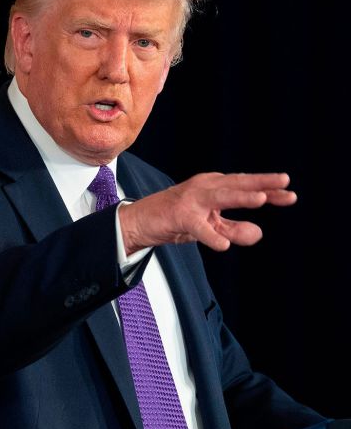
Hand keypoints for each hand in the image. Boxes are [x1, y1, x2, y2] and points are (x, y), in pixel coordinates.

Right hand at [117, 172, 296, 253]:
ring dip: (240, 197)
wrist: (137, 223)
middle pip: (236, 183)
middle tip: (284, 182)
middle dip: (261, 182)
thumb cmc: (174, 220)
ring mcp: (190, 200)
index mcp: (213, 186)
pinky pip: (197, 227)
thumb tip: (258, 233)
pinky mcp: (178, 216)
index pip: (245, 185)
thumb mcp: (209, 226)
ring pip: (219, 197)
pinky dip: (210, 236)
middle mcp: (204, 188)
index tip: (290, 194)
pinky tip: (223, 246)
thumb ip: (233, 229)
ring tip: (261, 199)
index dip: (269, 189)